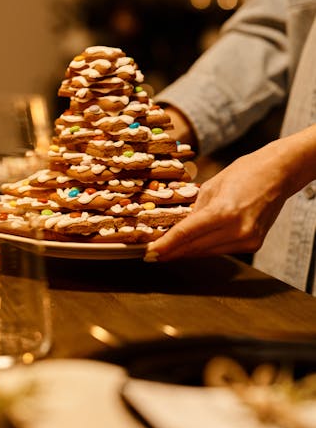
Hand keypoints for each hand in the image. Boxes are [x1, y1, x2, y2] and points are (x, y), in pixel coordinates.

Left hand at [145, 126, 315, 260]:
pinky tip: (190, 247)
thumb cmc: (245, 172)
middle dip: (171, 252)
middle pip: (195, 247)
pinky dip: (204, 248)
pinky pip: (221, 249)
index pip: (187, 234)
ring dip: (186, 252)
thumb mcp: (211, 186)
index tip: (149, 252)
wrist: (278, 173)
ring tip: (165, 252)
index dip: (166, 245)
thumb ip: (194, 210)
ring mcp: (248, 240)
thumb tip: (178, 228)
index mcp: (224, 212)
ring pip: (207, 252)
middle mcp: (238, 230)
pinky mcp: (253, 244)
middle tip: (151, 255)